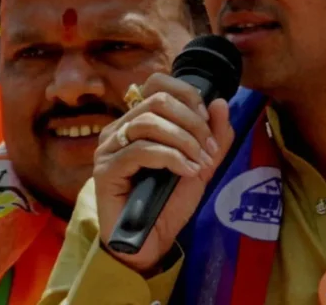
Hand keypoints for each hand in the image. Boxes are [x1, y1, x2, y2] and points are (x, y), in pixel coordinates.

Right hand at [94, 73, 233, 273]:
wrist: (152, 241)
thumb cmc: (170, 201)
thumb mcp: (201, 163)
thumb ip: (214, 135)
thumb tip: (219, 102)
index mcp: (139, 120)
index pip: (158, 84)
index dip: (188, 95)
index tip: (208, 121)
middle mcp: (119, 128)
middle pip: (158, 100)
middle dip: (192, 122)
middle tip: (208, 147)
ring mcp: (109, 148)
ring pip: (149, 122)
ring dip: (183, 140)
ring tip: (199, 162)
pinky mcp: (105, 170)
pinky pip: (141, 150)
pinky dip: (171, 157)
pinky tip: (187, 172)